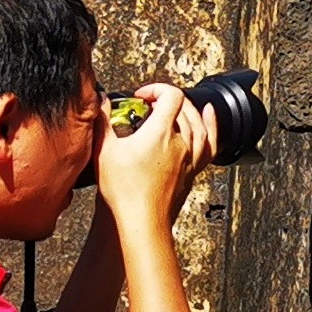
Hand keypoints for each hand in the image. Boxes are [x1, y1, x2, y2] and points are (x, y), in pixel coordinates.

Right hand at [95, 80, 216, 229]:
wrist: (142, 222)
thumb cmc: (124, 192)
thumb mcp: (104, 151)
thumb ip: (102, 122)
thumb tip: (101, 102)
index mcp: (160, 132)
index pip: (171, 95)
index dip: (156, 89)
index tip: (142, 96)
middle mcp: (180, 142)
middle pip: (184, 108)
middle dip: (166, 100)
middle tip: (149, 105)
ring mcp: (190, 158)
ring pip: (198, 123)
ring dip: (186, 110)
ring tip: (175, 107)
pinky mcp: (192, 171)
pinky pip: (210, 143)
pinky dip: (211, 126)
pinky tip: (209, 118)